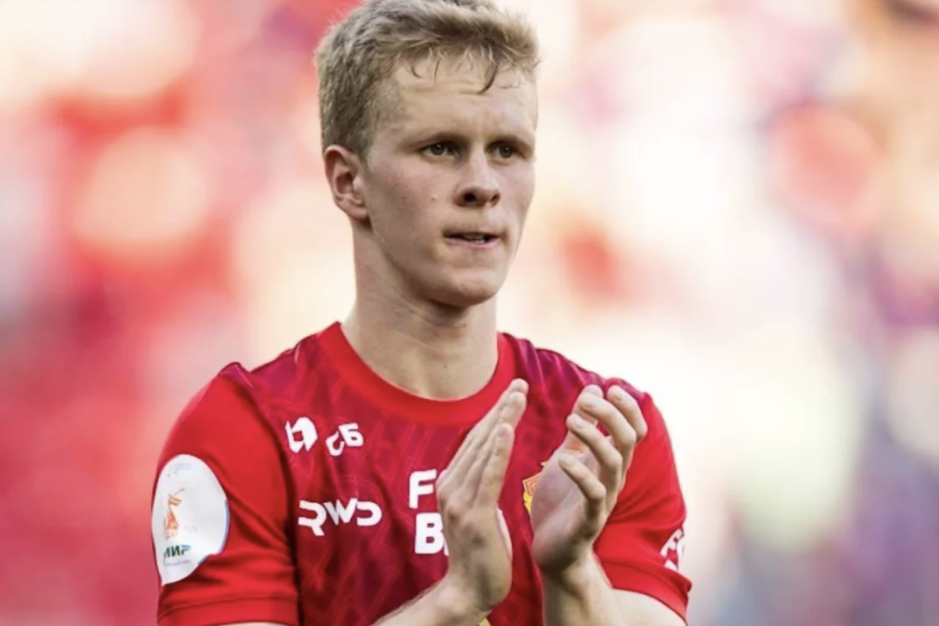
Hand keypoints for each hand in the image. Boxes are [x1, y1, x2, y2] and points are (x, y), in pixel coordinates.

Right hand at [437, 379, 528, 614]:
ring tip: (518, 396)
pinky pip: (487, 476)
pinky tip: (506, 429)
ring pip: (483, 451)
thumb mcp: (478, 509)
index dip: (495, 413)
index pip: (476, 441)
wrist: (471, 591)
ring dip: (502, 419)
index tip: (513, 391)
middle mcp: (449, 487)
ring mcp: (459, 501)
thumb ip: (480, 483)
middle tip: (519, 383)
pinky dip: (496, 450)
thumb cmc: (481, 551)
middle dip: (500, 409)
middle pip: (478, 439)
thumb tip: (489, 461)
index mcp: (451, 483)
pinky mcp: (474, 517)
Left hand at [530, 385, 646, 579]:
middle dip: (612, 415)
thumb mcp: (568, 456)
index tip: (608, 387)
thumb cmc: (561, 502)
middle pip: (628, 441)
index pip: (633, 430)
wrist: (552, 552)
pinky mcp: (588, 520)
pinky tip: (563, 458)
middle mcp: (612, 479)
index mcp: (608, 463)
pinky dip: (581, 473)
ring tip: (571, 421)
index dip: (627, 408)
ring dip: (595, 437)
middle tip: (589, 398)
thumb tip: (591, 391)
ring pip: (614, 463)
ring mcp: (603, 500)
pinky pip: (594, 495)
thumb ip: (580, 428)